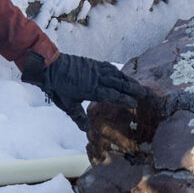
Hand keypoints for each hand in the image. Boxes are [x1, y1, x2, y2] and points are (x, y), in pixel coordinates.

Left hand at [21, 51, 148, 117]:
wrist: (49, 66)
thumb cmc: (57, 87)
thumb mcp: (68, 105)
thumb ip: (79, 117)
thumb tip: (87, 129)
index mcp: (92, 89)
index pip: (113, 95)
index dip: (124, 99)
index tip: (135, 103)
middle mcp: (97, 78)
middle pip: (118, 83)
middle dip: (132, 88)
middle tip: (144, 93)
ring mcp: (95, 69)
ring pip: (115, 74)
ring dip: (127, 80)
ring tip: (137, 85)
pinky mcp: (92, 63)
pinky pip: (108, 67)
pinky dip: (116, 71)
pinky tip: (120, 74)